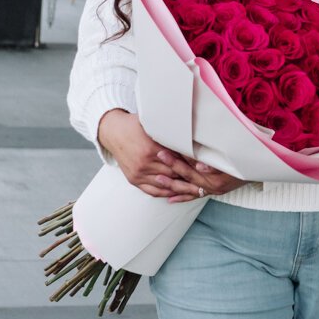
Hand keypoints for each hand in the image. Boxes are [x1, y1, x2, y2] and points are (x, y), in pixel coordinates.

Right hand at [96, 109, 245, 200]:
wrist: (113, 132)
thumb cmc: (136, 125)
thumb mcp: (153, 125)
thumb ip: (171, 132)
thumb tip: (191, 133)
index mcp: (152, 148)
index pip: (178, 160)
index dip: (192, 165)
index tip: (205, 168)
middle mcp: (145, 163)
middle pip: (173, 174)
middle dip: (189, 178)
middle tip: (205, 181)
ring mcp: (138, 173)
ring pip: (164, 185)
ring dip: (180, 188)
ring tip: (195, 190)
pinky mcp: (133, 179)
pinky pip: (152, 191)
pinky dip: (165, 192)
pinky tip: (176, 193)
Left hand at [157, 152, 246, 203]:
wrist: (261, 168)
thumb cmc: (248, 159)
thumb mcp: (235, 158)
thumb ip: (216, 162)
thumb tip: (200, 166)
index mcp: (217, 178)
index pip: (192, 168)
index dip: (178, 160)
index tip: (165, 150)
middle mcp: (213, 186)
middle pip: (188, 177)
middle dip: (172, 167)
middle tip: (159, 156)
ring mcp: (213, 190)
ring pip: (189, 189)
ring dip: (172, 185)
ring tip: (157, 179)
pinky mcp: (214, 191)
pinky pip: (195, 196)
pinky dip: (182, 198)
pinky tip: (170, 199)